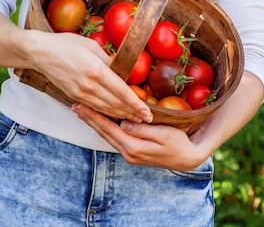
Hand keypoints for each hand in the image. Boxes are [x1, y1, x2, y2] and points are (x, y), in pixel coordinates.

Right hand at [27, 30, 152, 123]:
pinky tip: (115, 114)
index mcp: (96, 70)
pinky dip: (107, 112)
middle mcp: (89, 85)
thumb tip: (123, 71)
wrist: (40, 53)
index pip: (121, 91)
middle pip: (116, 104)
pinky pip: (94, 107)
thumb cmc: (66, 44)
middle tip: (146, 118)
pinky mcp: (73, 96)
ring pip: (105, 109)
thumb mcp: (92, 46)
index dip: (136, 103)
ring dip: (121, 115)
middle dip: (132, 112)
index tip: (147, 111)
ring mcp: (80, 93)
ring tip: (135, 118)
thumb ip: (109, 60)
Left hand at [73, 104, 209, 169]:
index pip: (109, 129)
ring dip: (95, 123)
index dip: (94, 116)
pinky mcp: (133, 152)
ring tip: (83, 112)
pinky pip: (115, 138)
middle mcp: (128, 153)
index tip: (82, 105)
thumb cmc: (178, 142)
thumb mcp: (164, 134)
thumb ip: (143, 130)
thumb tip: (124, 124)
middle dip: (89, 119)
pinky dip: (105, 128)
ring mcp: (130, 154)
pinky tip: (100, 121)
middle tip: (75, 105)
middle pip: (104, 133)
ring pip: (108, 136)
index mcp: (134, 147)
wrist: (188, 158)